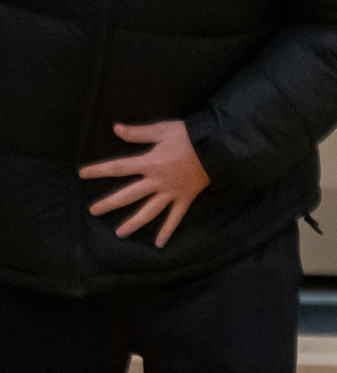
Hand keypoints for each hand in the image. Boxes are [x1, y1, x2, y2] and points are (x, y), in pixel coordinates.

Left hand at [80, 121, 210, 248]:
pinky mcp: (184, 199)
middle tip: (93, 211)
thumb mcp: (163, 130)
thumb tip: (116, 128)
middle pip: (129, 195)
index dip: (100, 170)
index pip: (119, 167)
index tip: (83, 174)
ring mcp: (171, 193)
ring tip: (120, 233)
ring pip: (149, 211)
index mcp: (150, 163)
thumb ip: (138, 132)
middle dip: (109, 203)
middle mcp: (157, 181)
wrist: (217, 147)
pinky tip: (158, 244)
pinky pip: (175, 218)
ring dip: (134, 223)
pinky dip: (167, 230)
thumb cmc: (190, 137)